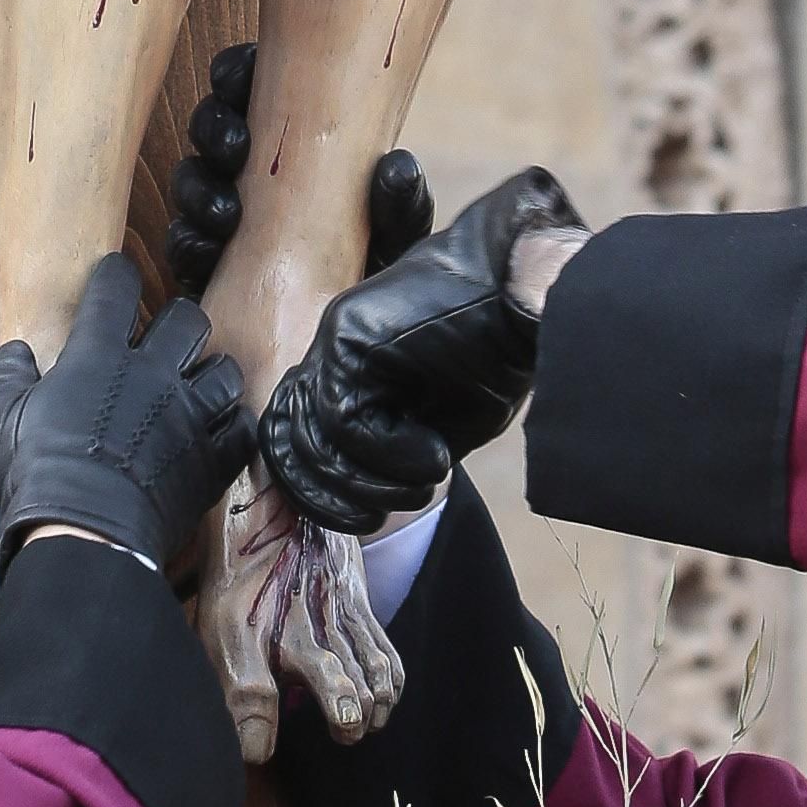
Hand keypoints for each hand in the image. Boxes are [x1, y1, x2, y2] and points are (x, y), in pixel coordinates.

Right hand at [0, 258, 251, 579]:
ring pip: (225, 373)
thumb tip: (14, 352)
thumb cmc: (38, 475)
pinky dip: (232, 428)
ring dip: (213, 375)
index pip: (115, 291)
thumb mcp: (4, 420)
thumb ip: (11, 378)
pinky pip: (241, 430)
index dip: (116, 276)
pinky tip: (219, 432)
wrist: (84, 536)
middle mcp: (153, 375)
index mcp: (99, 356)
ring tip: (200, 385)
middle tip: (167, 337)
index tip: (115, 276)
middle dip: (179, 322)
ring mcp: (189, 416)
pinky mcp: (211, 460)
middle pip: (188, 320)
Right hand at [161, 38, 428, 306]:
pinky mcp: (203, 266)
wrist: (349, 348)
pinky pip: (179, 243)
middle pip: (210, 126)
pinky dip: (188, 242)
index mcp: (293, 142)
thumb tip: (397, 165)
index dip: (236, 74)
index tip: (239, 81)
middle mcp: (250, 171)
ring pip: (189, 179)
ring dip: (199, 186)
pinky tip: (209, 249)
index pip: (252, 86)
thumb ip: (402, 207)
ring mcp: (220, 216)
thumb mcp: (397, 241)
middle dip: (214, 129)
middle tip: (236, 148)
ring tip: (226, 212)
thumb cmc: (376, 277)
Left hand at [255, 164, 579, 534]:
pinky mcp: (347, 335)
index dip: (316, 491)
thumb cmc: (494, 351)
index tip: (361, 518)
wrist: (518, 288)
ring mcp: (334, 342)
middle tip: (379, 515)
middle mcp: (332, 355)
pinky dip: (389, 454)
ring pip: (313, 438)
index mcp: (348, 373)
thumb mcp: (439, 419)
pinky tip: (433, 453)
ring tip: (422, 481)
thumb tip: (360, 497)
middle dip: (333, 498)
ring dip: (368, 481)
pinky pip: (343, 419)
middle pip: (289, 443)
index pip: (294, 437)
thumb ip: (390, 451)